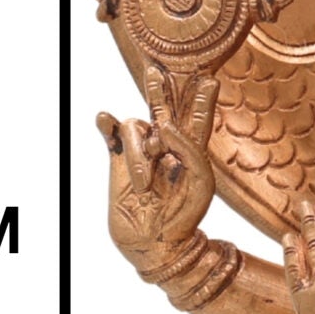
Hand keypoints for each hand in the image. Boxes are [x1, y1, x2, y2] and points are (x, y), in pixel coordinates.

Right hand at [97, 62, 218, 265]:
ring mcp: (142, 152)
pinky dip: (107, 124)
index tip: (210, 80)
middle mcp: (167, 146)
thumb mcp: (200, 182)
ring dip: (138, 156)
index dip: (202, 100)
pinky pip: (111, 135)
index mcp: (192, 151)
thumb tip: (162, 124)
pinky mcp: (118, 161)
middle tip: (156, 70)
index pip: (197, 119)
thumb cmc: (184, 215)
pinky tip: (104, 118)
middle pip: (163, 109)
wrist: (155, 243)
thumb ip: (189, 149)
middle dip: (160, 91)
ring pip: (137, 129)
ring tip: (143, 185)